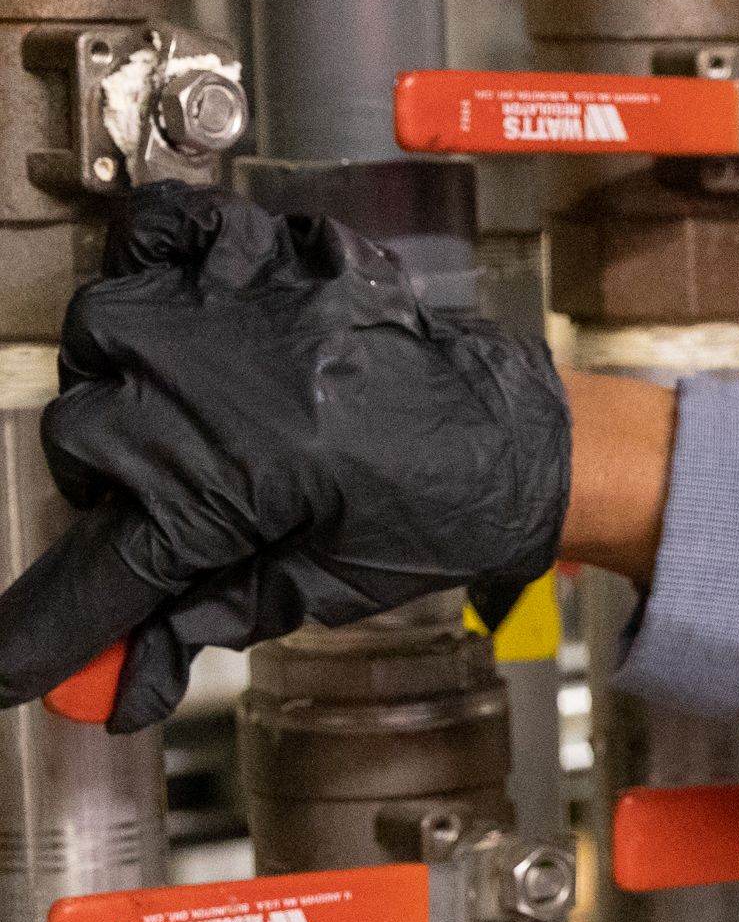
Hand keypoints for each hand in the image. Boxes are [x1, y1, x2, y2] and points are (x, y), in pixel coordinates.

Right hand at [0, 186, 570, 731]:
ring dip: (135, 381)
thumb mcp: (307, 591)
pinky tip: (190, 308)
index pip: (88, 576)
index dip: (42, 635)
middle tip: (207, 493)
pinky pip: (151, 232)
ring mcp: (216, 311)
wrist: (507, 438)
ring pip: (97, 341)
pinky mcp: (251, 254)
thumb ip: (192, 625)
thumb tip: (113, 690)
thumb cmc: (428, 513)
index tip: (11, 673)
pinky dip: (152, 261)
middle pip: (77, 446)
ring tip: (216, 409)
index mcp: (206, 492)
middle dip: (125, 484)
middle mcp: (191, 390)